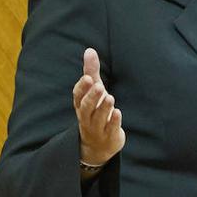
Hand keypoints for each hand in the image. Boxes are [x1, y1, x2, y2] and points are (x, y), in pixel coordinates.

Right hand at [72, 48, 124, 176]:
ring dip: (103, 108)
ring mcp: (97, 128)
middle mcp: (87, 117)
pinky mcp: (109, 136)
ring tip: (110, 97)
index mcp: (81, 106)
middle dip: (92, 98)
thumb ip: (92, 72)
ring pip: (97, 119)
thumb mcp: (94, 92)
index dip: (82, 88)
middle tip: (99, 86)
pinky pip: (110, 129)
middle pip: (86, 108)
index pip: (78, 97)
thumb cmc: (96, 111)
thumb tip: (89, 50)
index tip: (87, 78)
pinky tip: (118, 113)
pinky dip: (113, 122)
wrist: (98, 145)